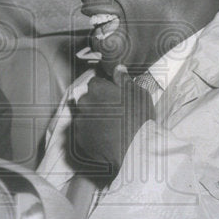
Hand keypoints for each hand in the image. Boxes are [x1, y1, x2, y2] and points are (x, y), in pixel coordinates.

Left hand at [67, 69, 154, 185]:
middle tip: (113, 113)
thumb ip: (124, 80)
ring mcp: (80, 121)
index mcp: (97, 89)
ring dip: (93, 119)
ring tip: (110, 128)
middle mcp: (84, 103)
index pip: (95, 83)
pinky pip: (83, 133)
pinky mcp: (80, 139)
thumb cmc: (139, 119)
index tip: (114, 97)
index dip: (105, 89)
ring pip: (84, 116)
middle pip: (86, 99)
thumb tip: (118, 68)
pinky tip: (105, 138)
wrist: (135, 149)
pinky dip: (91, 134)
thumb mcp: (138, 94)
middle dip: (96, 103)